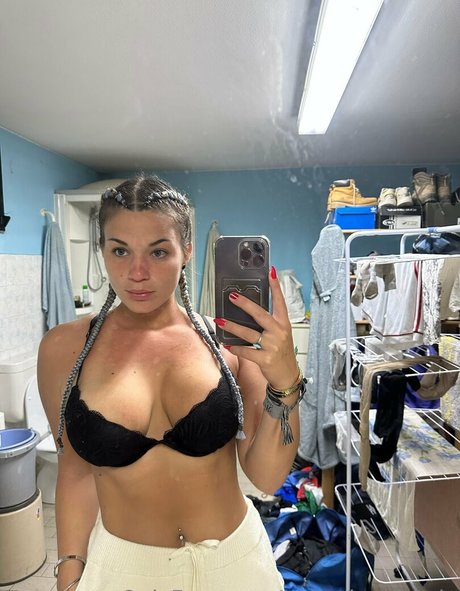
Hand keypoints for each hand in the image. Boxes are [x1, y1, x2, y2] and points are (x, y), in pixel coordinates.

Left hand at [214, 266, 298, 389]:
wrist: (288, 375)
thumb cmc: (281, 352)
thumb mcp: (280, 335)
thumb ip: (268, 324)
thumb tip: (248, 312)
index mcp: (283, 324)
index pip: (280, 302)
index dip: (276, 287)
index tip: (271, 272)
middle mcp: (279, 332)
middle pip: (260, 314)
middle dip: (245, 304)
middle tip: (232, 296)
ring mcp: (272, 346)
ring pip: (249, 333)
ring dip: (232, 326)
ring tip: (219, 320)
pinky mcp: (265, 359)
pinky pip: (246, 351)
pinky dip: (236, 348)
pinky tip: (227, 344)